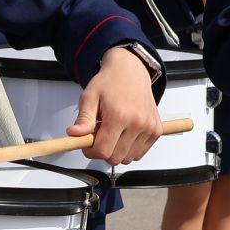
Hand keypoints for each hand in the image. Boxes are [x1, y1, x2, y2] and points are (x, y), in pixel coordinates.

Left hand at [67, 47, 160, 165]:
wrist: (130, 71)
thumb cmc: (109, 82)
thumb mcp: (90, 97)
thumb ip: (83, 119)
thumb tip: (74, 135)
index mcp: (119, 115)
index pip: (103, 150)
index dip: (90, 151)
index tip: (87, 144)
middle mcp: (137, 123)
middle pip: (115, 158)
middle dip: (103, 151)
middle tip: (99, 135)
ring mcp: (149, 128)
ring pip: (128, 158)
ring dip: (117, 151)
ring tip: (113, 132)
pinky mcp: (156, 130)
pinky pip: (140, 153)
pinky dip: (130, 149)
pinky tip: (124, 134)